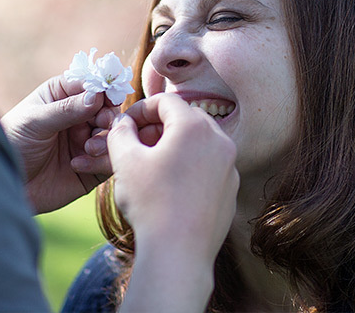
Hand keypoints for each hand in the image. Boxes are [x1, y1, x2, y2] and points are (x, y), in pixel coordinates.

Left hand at [1, 75, 117, 213]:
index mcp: (63, 96)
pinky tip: (78, 165)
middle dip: (108, 115)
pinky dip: (101, 161)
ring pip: (113, 134)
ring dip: (105, 139)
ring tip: (88, 148)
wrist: (4, 185)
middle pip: (108, 109)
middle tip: (103, 122)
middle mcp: (79, 116)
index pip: (91, 85)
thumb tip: (98, 96)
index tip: (108, 98)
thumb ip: (66, 109)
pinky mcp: (93, 166)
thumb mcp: (35, 122)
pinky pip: (109, 160)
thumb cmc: (12, 144)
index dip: (103, 89)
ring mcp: (87, 141)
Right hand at [107, 94, 238, 312]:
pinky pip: (210, 167)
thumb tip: (123, 122)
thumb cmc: (151, 204)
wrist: (179, 253)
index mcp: (194, 126)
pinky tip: (171, 188)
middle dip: (159, 127)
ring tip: (152, 166)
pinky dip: (191, 168)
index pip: (166, 101)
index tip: (126, 125)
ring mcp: (230, 166)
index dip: (141, 109)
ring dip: (176, 147)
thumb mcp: (125, 162)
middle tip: (137, 144)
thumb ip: (121, 132)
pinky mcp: (232, 189)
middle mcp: (220, 140)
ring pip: (200, 143)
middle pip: (186, 119)